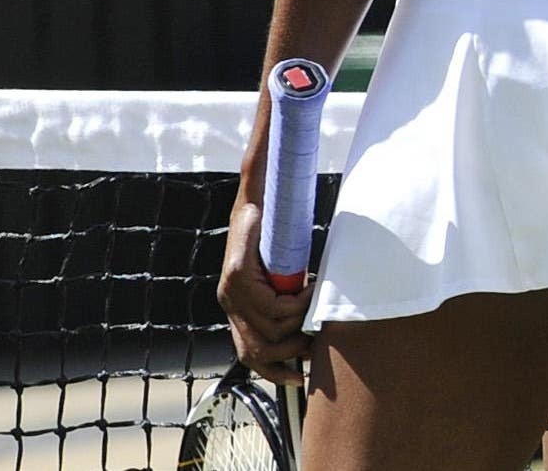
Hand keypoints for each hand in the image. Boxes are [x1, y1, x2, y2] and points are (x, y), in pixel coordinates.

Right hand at [218, 199, 311, 385]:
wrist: (250, 215)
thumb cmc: (263, 210)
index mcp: (236, 276)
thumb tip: (263, 173)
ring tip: (313, 342)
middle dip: (297, 328)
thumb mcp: (262, 203)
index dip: (296, 305)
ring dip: (289, 352)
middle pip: (267, 333)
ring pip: (258, 352)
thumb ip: (262, 191)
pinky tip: (297, 374)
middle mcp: (230, 299)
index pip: (270, 307)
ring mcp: (233, 314)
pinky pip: (253, 358)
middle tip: (318, 316)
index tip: (313, 289)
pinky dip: (275, 370)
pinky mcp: (241, 324)